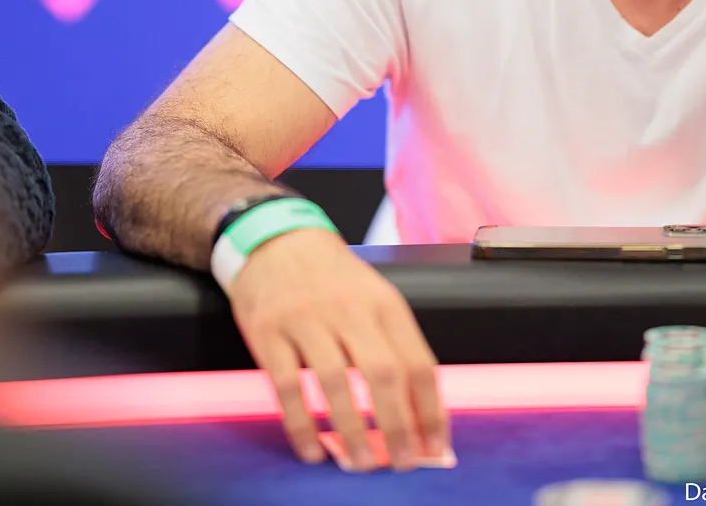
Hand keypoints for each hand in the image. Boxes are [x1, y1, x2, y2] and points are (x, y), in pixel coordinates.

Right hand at [227, 228, 447, 470]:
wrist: (277, 241)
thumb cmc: (335, 280)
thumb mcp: (375, 299)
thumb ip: (395, 349)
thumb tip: (417, 416)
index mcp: (385, 304)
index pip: (419, 363)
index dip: (431, 410)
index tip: (436, 447)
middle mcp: (350, 309)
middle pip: (382, 374)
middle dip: (397, 426)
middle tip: (403, 462)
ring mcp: (307, 319)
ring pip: (335, 382)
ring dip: (352, 430)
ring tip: (361, 463)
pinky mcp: (268, 331)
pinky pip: (287, 385)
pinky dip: (301, 424)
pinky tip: (312, 450)